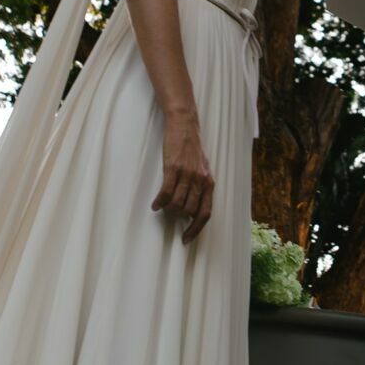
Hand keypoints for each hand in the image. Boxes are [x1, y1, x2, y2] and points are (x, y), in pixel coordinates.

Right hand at [154, 114, 213, 243]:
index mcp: (209, 182)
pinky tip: (155, 204)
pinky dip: (159, 202)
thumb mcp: (202, 169)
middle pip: (188, 211)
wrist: (184, 125)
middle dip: (177, 215)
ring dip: (168, 209)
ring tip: (162, 205)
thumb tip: (192, 209)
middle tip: (170, 211)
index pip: (205, 213)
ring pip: (176, 204)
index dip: (195, 230)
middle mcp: (200, 180)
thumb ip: (200, 187)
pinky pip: (166, 193)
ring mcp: (187, 174)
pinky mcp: (173, 168)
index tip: (185, 239)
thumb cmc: (191, 148)